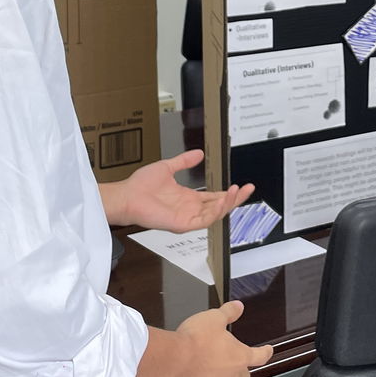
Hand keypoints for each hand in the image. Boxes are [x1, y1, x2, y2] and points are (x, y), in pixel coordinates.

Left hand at [101, 149, 253, 231]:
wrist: (127, 195)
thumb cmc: (140, 186)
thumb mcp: (167, 167)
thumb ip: (184, 161)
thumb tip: (198, 153)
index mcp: (188, 198)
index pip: (214, 197)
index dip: (228, 193)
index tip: (241, 185)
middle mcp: (190, 209)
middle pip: (219, 206)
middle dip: (235, 198)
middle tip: (248, 188)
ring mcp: (187, 218)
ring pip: (215, 214)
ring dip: (228, 203)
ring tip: (237, 191)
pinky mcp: (182, 224)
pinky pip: (204, 220)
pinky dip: (216, 211)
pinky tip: (222, 200)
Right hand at [140, 301, 273, 376]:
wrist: (170, 361)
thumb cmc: (193, 341)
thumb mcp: (214, 318)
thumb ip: (228, 313)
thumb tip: (237, 307)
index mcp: (239, 357)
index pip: (260, 356)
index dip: (265, 352)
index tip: (267, 351)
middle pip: (243, 375)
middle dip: (239, 368)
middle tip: (229, 360)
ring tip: (205, 367)